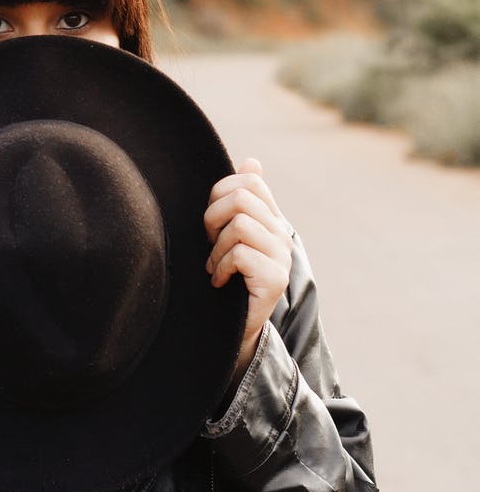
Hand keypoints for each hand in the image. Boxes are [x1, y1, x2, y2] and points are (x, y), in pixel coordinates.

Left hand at [204, 158, 293, 387]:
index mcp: (270, 219)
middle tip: (209, 243)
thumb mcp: (227, 236)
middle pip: (240, 198)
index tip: (212, 221)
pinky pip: (240, 253)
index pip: (250, 182)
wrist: (232, 329)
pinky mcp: (276, 279)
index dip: (220, 192)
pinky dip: (220, 267)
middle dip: (213, 218)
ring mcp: (281, 257)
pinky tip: (219, 281)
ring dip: (216, 248)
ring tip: (214, 266)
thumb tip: (251, 162)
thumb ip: (239, 201)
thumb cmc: (226, 277)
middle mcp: (281, 234)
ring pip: (239, 224)